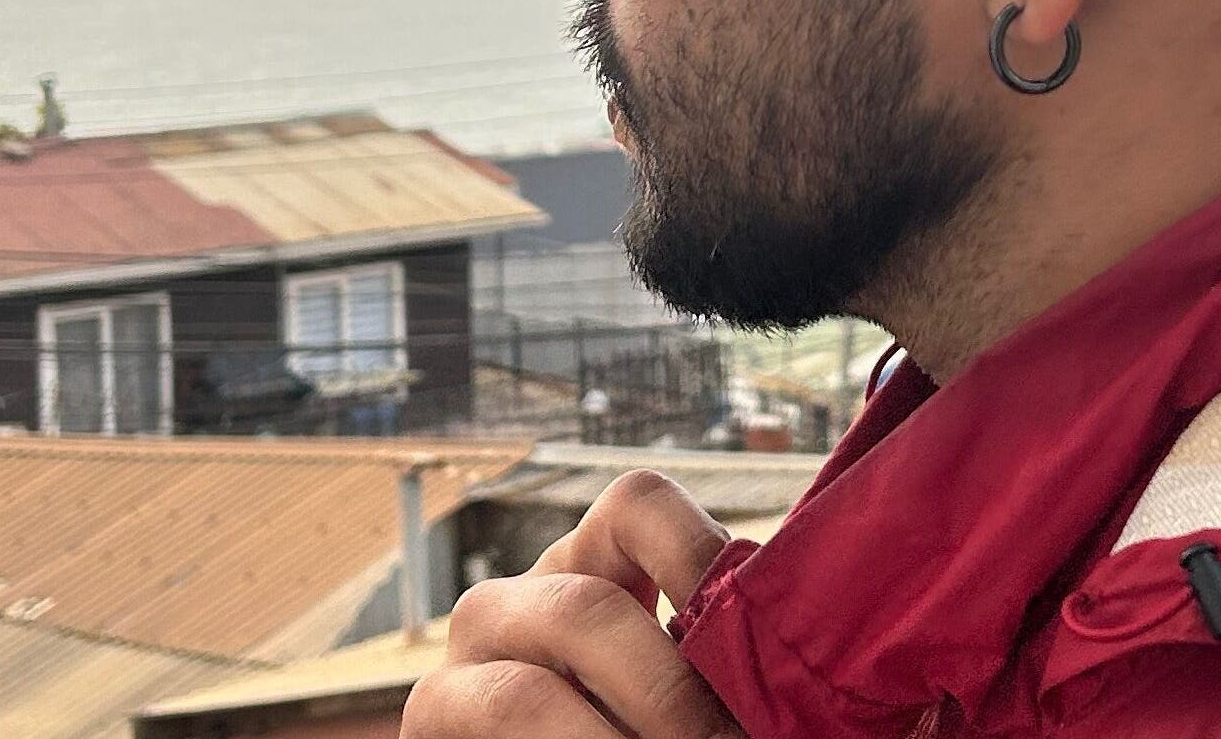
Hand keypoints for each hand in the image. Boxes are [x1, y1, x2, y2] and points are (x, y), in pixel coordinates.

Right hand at [404, 469, 742, 737]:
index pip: (638, 505)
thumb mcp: (678, 681)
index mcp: (598, 564)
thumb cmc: (641, 717)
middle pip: (586, 609)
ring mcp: (466, 655)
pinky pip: (496, 726)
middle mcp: (524, 594)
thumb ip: (716, 658)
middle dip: (667, 696)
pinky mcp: (429, 715)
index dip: (698, 555)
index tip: (766, 636)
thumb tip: (791, 674)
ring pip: (526, 693)